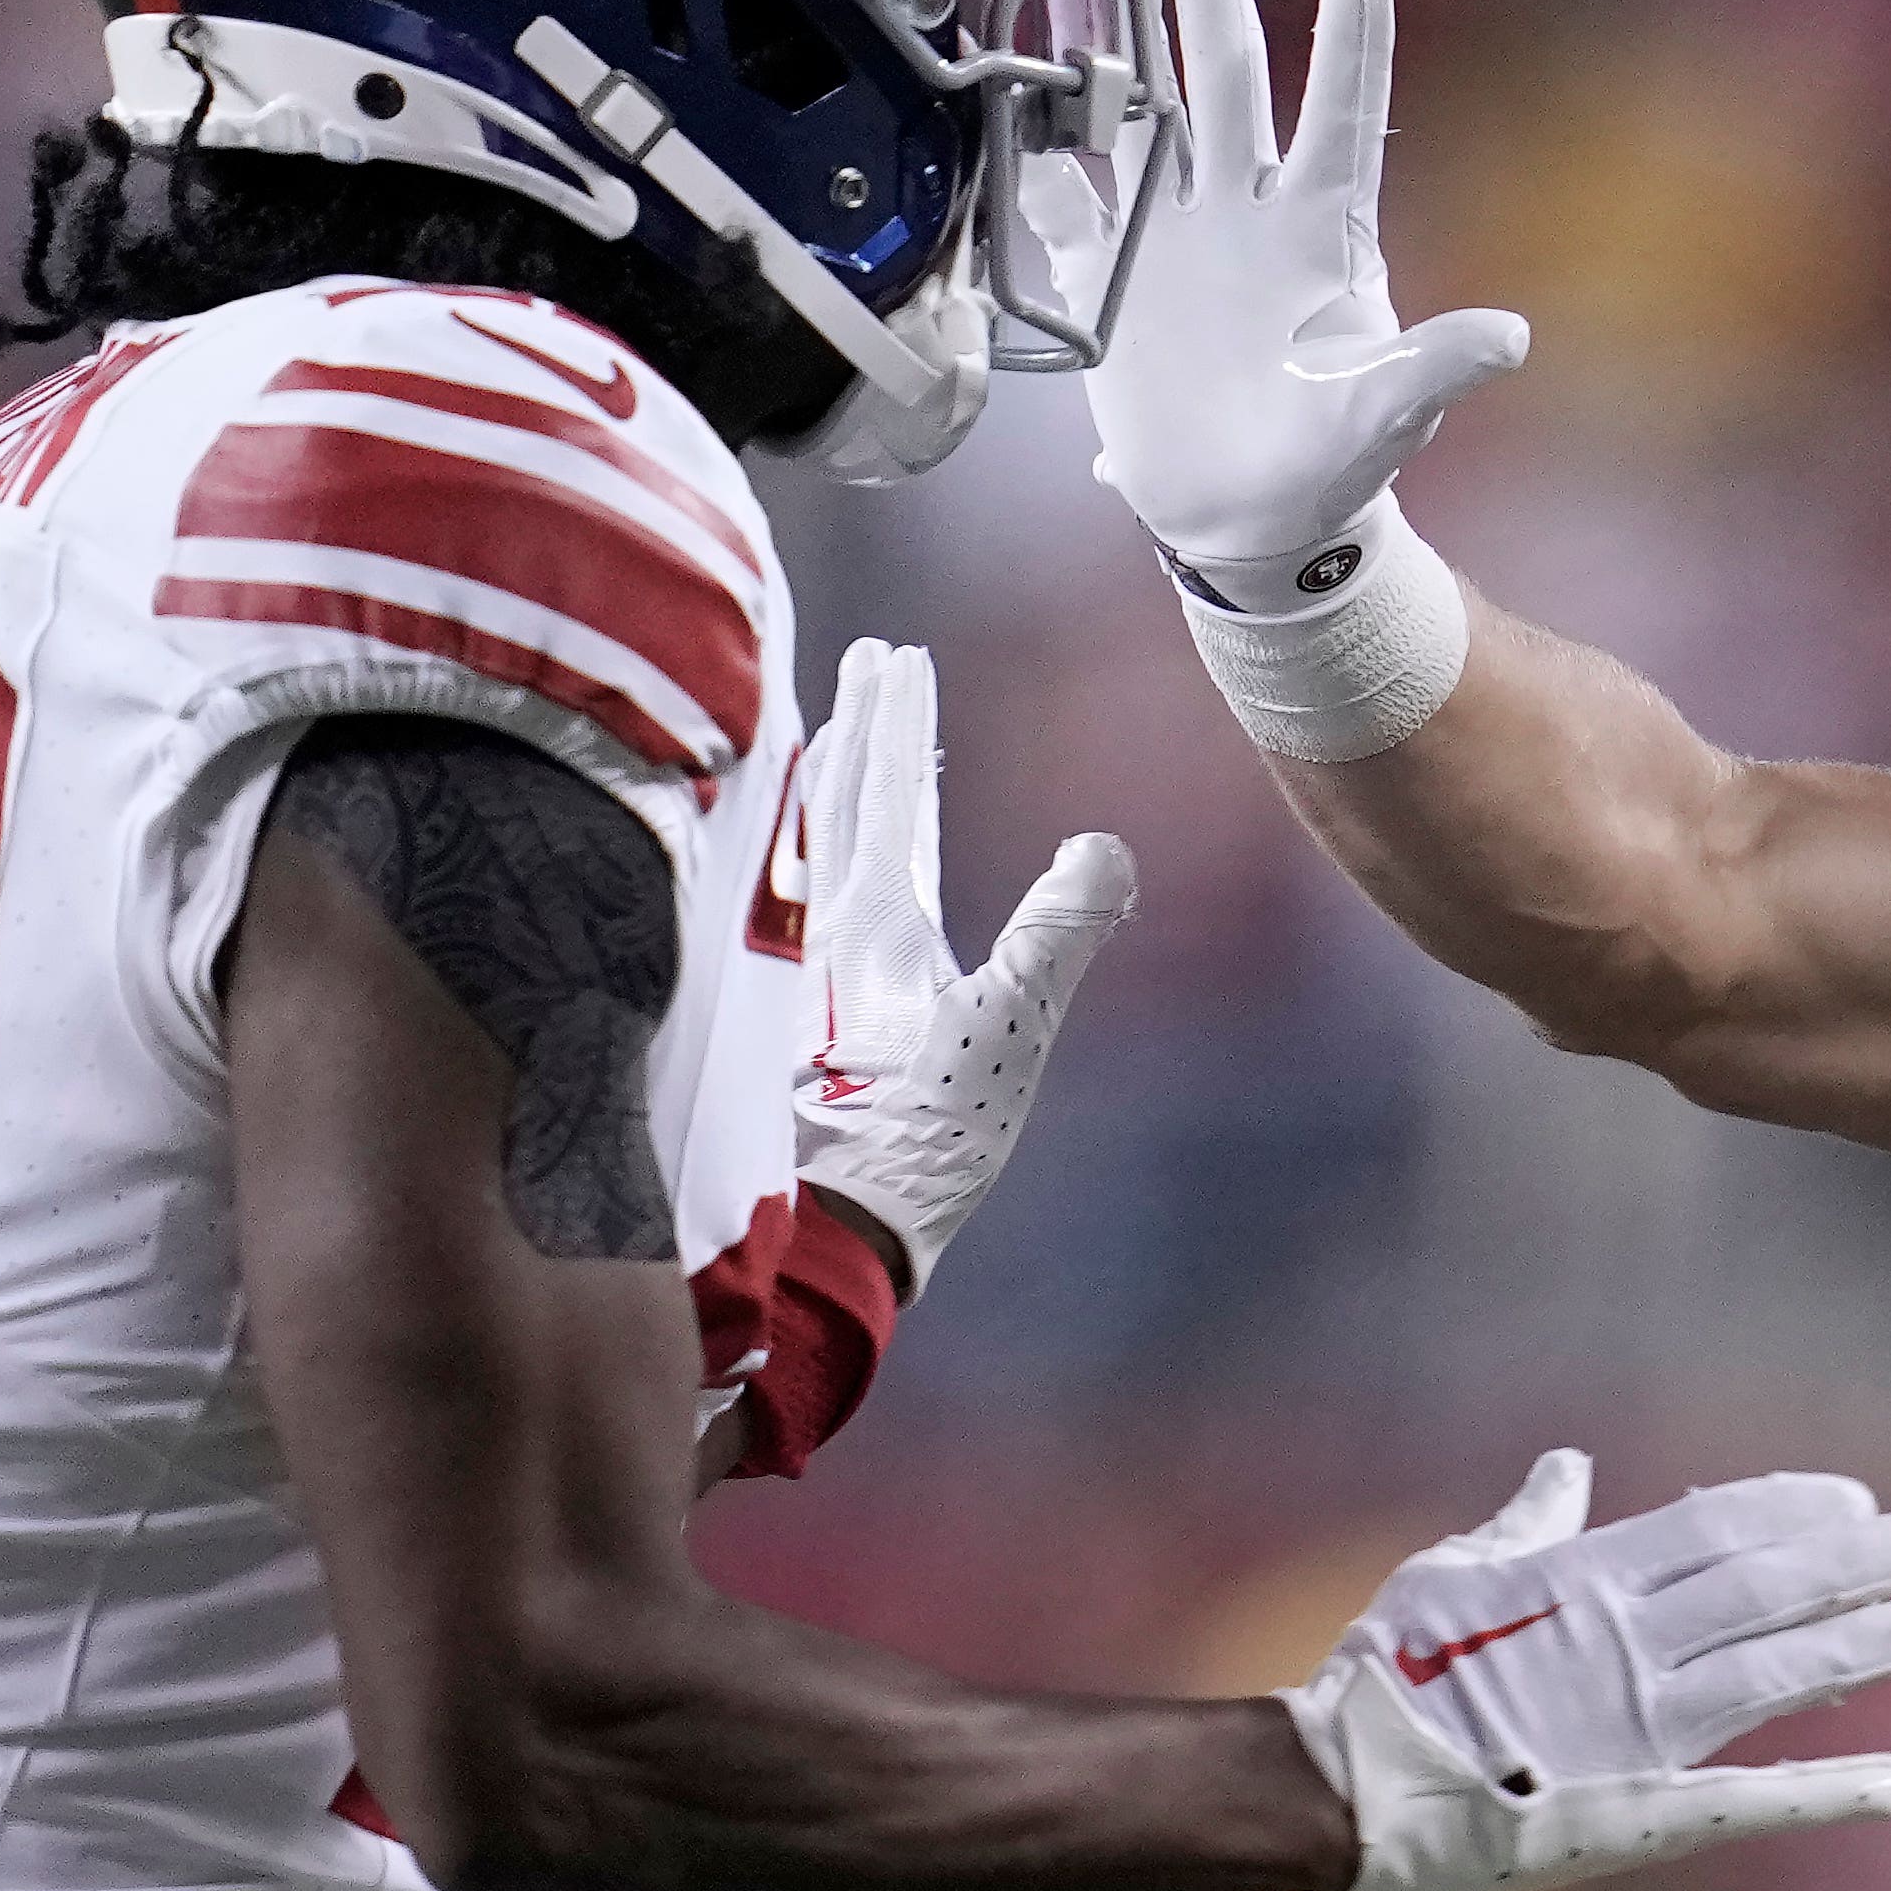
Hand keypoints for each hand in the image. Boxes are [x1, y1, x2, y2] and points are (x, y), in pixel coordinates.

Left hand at [785, 638, 1132, 1295]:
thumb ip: (1056, 933)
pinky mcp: (788, 1018)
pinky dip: (806, 854)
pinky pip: (796, 900)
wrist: (828, 1234)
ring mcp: (799, 975)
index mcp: (873, 925)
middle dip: (858, 729)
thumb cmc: (919, 1140)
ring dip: (827, 784)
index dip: (901, 723)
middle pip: (839, 804)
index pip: (890, 797)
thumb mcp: (1010, 1032)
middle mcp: (821, 935)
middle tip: (867, 661)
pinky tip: (810, 868)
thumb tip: (1101, 847)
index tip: (903, 657)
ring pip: (807, 848)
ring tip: (832, 740)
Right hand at [1034, 0, 1527, 600]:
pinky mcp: (1106, 278)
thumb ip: (1430, 371)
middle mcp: (1243, 213)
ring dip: (1111, 33)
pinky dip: (1037, 147)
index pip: (1341, 118)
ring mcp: (1171, 237)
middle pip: (1224, 79)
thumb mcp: (1385, 418)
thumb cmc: (1333, 465)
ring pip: (1138, 111)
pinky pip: (1064, 197)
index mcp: (1319, 235)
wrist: (1247, 520)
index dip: (1349, 42)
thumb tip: (1509, 339)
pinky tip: (1005, 77)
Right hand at [1281, 1452, 1890, 1890]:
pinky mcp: (1644, 1809)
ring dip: (1856, 1648)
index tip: (1855, 1503)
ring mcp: (1641, 1730)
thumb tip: (1571, 1465)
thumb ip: (1528, 1522)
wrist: (1343, 1784)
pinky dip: (1837, 1791)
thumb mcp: (1450, 1573)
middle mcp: (1627, 1646)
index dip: (1792, 1512)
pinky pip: (1759, 1800)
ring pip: (1774, 1674)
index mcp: (1582, 1580)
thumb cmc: (1384, 1672)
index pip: (1716, 1529)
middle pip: (1764, 1591)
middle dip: (1848, 1567)